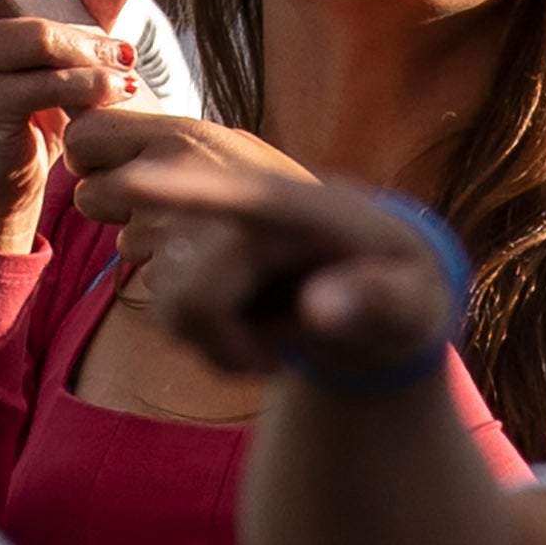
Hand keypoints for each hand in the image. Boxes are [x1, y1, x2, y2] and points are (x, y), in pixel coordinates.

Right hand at [73, 134, 458, 392]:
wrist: (384, 284)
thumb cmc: (406, 290)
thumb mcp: (413, 304)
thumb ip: (375, 300)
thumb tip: (317, 309)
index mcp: (306, 209)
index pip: (240, 198)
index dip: (182, 190)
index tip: (132, 182)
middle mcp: (248, 210)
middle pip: (194, 292)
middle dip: (227, 345)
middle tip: (283, 363)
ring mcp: (216, 229)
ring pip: (172, 305)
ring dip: (218, 344)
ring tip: (276, 343)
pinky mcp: (196, 252)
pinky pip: (169, 313)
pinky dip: (208, 341)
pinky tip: (252, 333)